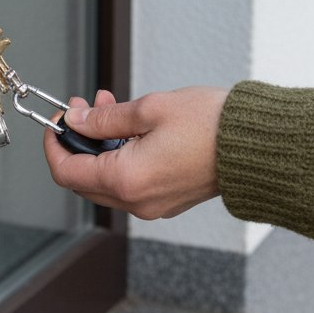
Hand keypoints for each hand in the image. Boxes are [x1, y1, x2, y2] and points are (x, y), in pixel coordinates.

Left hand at [43, 87, 226, 219]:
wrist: (257, 146)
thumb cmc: (211, 125)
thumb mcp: (150, 109)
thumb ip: (105, 119)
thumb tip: (76, 121)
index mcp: (127, 181)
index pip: (67, 172)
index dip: (55, 144)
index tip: (59, 118)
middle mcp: (137, 201)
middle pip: (85, 178)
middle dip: (80, 140)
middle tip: (85, 107)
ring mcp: (153, 205)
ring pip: (107, 179)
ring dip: (102, 145)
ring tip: (112, 108)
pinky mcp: (168, 201)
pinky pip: (131, 183)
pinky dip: (122, 156)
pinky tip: (132, 129)